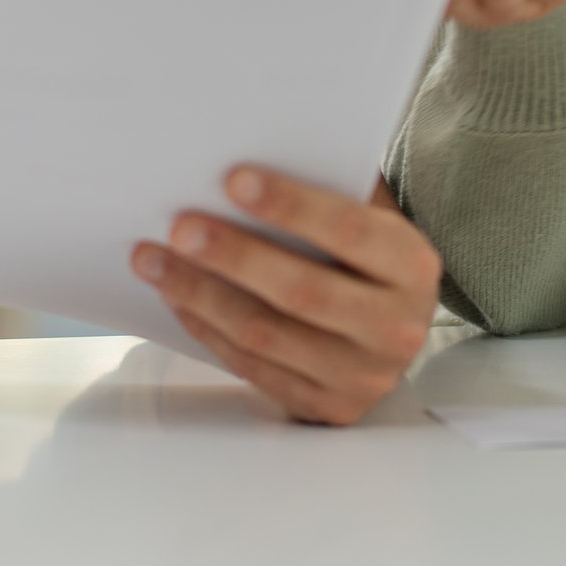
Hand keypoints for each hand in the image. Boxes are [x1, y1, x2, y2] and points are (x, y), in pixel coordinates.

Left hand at [132, 170, 440, 425]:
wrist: (395, 330)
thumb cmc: (369, 256)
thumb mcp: (371, 217)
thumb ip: (332, 189)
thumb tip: (249, 157)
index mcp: (412, 267)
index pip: (349, 231)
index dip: (290, 206)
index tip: (233, 179)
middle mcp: (396, 327)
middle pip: (301, 291)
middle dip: (233, 256)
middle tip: (180, 226)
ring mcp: (362, 376)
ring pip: (266, 334)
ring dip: (200, 294)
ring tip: (153, 259)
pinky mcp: (327, 408)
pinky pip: (252, 366)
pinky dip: (206, 328)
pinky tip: (176, 296)